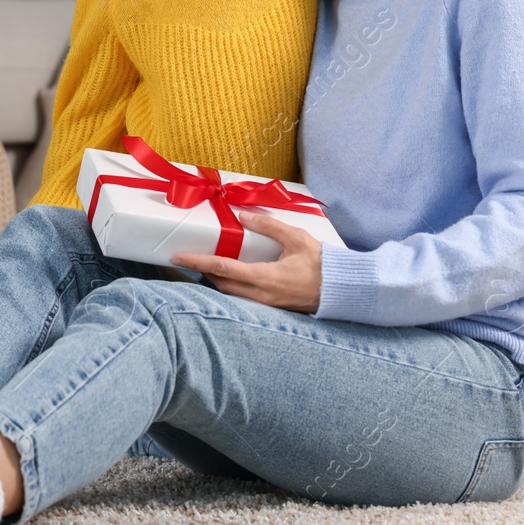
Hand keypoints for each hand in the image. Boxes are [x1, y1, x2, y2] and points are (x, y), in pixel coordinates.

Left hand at [171, 211, 323, 312]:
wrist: (345, 289)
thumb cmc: (323, 264)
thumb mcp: (296, 238)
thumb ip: (269, 226)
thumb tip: (243, 216)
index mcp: (265, 278)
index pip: (222, 269)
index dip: (197, 263)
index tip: (178, 258)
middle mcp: (262, 295)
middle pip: (221, 284)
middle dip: (204, 272)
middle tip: (191, 259)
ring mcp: (267, 305)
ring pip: (231, 294)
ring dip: (218, 280)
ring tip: (208, 266)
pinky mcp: (274, 307)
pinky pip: (244, 298)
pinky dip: (233, 287)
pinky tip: (232, 276)